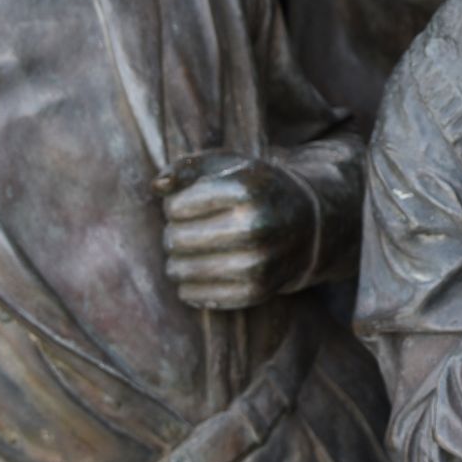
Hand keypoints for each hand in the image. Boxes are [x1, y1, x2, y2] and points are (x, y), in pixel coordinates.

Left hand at [156, 151, 316, 309]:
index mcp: (246, 190)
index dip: (175, 205)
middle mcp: (255, 226)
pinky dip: (189, 285)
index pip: (175, 207)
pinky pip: (194, 296)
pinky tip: (201, 271)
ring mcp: (257, 262)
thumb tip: (156, 187)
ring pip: (180, 270)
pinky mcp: (255, 291)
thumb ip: (187, 167)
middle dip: (174, 233)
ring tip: (193, 249)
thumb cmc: (255, 189)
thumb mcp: (227, 165)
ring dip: (178, 260)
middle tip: (190, 228)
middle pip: (176, 239)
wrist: (305, 225)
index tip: (190, 204)